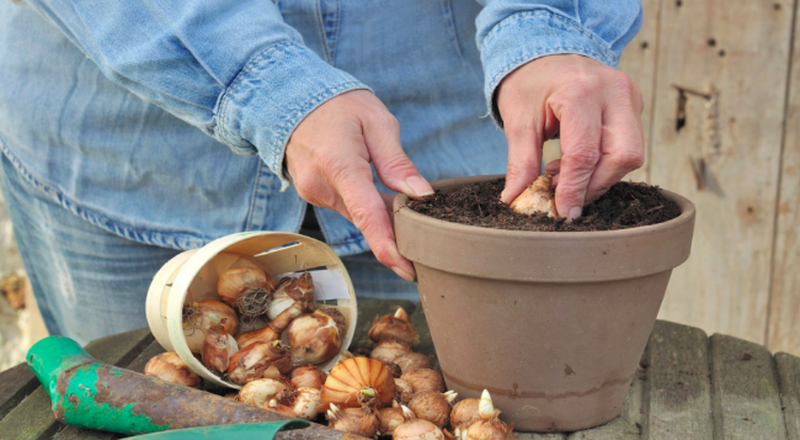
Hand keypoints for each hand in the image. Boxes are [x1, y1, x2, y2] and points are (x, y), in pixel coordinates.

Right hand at [285, 90, 432, 281]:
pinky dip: (366, 206)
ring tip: (407, 209)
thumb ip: (398, 161)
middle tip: (427, 241)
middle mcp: (321, 185)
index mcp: (339, 165)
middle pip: (366, 220)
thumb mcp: (376, 121)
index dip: (389, 247)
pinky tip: (382, 198)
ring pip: (358, 216)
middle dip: (395, 232)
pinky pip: (347, 207)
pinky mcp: (314, 193)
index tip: (408, 270)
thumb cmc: (339, 104)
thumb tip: (422, 195)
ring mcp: (314, 192)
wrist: (291, 96)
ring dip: (381, 217)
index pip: (368, 216)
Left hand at [496, 54, 643, 218]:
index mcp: (580, 92)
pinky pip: (628, 146)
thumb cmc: (530, 83)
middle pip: (622, 156)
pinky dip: (605, 165)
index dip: (574, 189)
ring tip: (565, 176)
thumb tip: (515, 200)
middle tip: (565, 196)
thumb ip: (521, 163)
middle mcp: (614, 92)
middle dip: (595, 184)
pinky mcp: (635, 106)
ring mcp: (630, 97)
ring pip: (630, 155)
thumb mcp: (518, 121)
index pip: (584, 153)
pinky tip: (577, 165)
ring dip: (600, 177)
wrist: (546, 52)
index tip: (563, 212)